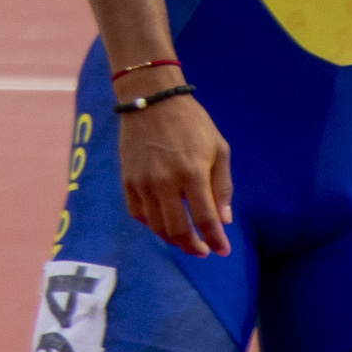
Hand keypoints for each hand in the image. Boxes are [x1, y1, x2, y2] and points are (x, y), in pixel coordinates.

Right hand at [116, 91, 231, 257]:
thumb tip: (224, 220)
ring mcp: (143, 183)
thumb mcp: (219, 148)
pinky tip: (163, 224)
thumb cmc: (192, 123)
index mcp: (192, 173)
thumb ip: (223, 186)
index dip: (215, 240)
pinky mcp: (128, 181)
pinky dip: (152, 225)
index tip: (222, 251)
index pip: (205, 219)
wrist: (152, 100)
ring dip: (173, 240)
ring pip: (157, 226)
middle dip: (193, 246)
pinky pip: (138, 214)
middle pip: (178, 230)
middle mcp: (165, 182)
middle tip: (203, 250)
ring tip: (185, 241)